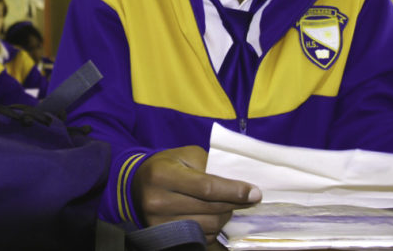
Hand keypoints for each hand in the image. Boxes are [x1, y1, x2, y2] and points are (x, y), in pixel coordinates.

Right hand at [131, 146, 261, 243]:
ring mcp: (158, 223)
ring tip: (225, 205)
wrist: (137, 185)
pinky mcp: (163, 237)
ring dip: (224, 217)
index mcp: (163, 174)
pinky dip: (213, 228)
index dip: (234, 191)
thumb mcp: (186, 155)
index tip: (255, 193)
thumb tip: (240, 185)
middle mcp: (158, 201)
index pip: (206, 187)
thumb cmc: (166, 165)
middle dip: (234, 204)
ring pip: (208, 226)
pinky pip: (201, 238)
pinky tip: (213, 216)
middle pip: (210, 209)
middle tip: (247, 198)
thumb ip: (210, 166)